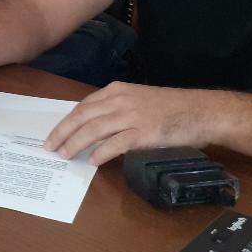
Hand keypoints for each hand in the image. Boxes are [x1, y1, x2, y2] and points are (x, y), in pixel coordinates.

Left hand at [43, 82, 210, 164]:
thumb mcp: (137, 99)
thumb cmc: (171, 107)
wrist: (201, 110)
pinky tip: (93, 161)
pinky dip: (102, 153)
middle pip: (82, 117)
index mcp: (116, 90)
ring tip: (65, 155)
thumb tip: (93, 128)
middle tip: (50, 147)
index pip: (83, 106)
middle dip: (63, 133)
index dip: (66, 122)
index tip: (54, 134)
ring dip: (76, 144)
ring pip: (94, 130)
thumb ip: (115, 109)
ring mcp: (132, 115)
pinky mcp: (144, 132)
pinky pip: (116, 143)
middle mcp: (120, 100)